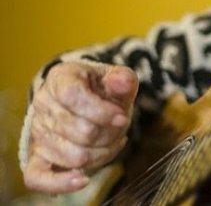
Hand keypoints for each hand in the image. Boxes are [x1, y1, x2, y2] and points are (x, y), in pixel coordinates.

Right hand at [23, 62, 137, 193]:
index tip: (122, 118)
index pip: (74, 97)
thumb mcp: (118, 78)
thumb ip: (123, 80)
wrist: (89, 100)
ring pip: (74, 155)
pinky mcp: (37, 156)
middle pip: (81, 131)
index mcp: (61, 79)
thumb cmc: (104, 89)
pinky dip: (61, 182)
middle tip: (120, 128)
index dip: (102, 112)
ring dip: (102, 153)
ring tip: (112, 141)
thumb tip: (122, 83)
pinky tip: (82, 180)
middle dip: (109, 134)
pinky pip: (38, 177)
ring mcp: (39, 132)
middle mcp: (44, 104)